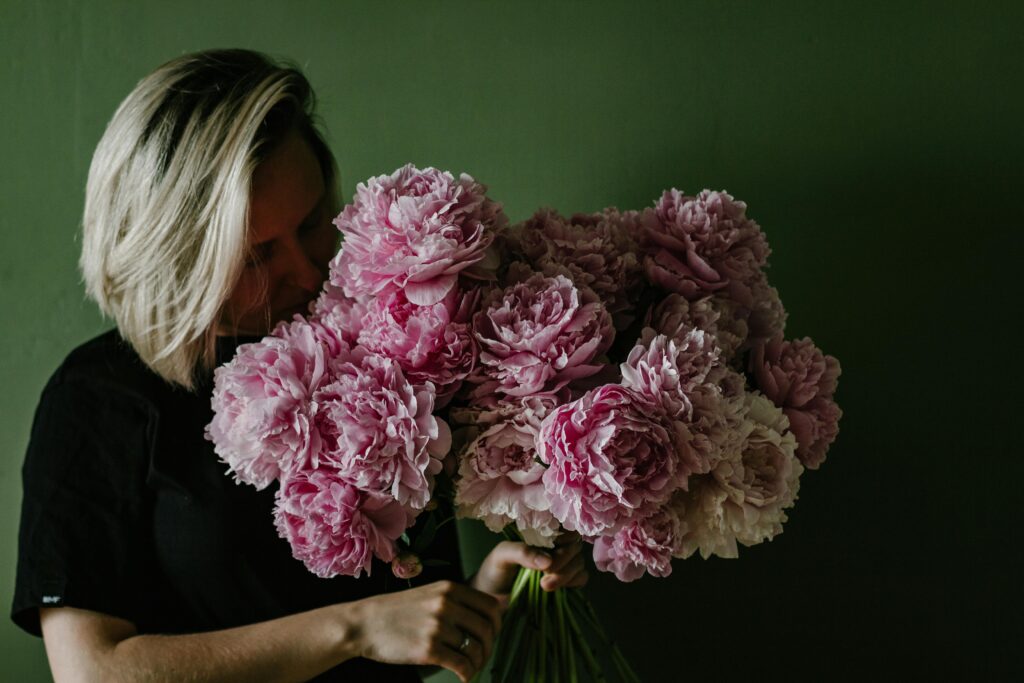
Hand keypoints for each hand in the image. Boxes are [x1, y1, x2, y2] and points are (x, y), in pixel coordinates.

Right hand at [352, 580, 501, 682]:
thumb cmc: (398, 611)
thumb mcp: (431, 594)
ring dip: (478, 663)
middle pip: (487, 629)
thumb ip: (460, 599)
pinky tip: (464, 678)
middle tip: (481, 657)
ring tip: (470, 669)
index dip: (497, 624)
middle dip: (489, 647)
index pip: (491, 606)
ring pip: (475, 649)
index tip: (491, 636)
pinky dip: (468, 675)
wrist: (364, 624)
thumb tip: (500, 606)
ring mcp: (438, 627)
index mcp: (450, 589)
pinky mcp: (428, 650)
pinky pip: (461, 665)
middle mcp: (447, 604)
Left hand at [471, 532, 589, 597]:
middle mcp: (553, 545)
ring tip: (545, 586)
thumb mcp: (501, 556)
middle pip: (574, 545)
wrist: (492, 597)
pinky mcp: (566, 580)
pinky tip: (558, 589)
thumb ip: (521, 552)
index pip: (563, 525)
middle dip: (563, 561)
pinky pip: (581, 577)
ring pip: (579, 562)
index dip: (565, 535)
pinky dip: (573, 582)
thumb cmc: (494, 570)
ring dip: (566, 574)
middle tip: (545, 574)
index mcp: (539, 532)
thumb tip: (548, 561)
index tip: (555, 548)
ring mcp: (562, 563)